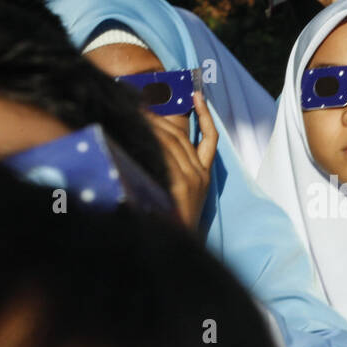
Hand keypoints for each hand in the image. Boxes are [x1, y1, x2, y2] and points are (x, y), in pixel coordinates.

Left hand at [146, 88, 218, 229]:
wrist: (174, 252)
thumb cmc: (170, 225)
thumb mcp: (176, 198)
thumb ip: (169, 176)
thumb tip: (147, 153)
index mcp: (204, 177)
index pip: (208, 137)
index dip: (202, 115)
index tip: (195, 94)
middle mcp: (201, 175)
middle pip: (183, 135)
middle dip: (165, 113)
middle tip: (146, 96)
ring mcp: (194, 179)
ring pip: (174, 140)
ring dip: (154, 121)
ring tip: (137, 106)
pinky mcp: (184, 186)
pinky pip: (172, 153)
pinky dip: (159, 137)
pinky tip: (150, 124)